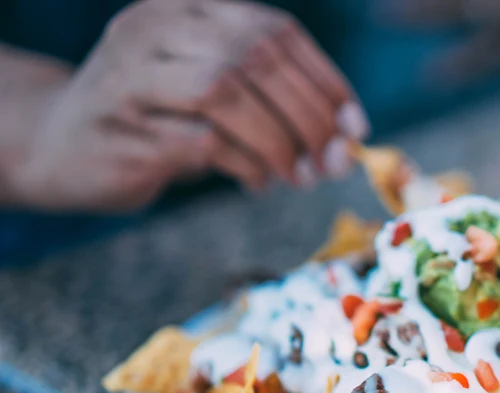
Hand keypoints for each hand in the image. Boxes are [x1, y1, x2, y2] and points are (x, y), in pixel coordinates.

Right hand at [13, 0, 367, 211]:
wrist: (59, 142)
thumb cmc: (156, 116)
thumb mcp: (211, 85)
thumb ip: (269, 95)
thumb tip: (343, 135)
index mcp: (188, 7)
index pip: (275, 30)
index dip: (325, 80)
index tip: (355, 127)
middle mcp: (155, 27)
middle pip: (255, 57)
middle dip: (309, 115)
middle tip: (331, 161)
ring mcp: (131, 74)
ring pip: (226, 91)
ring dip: (279, 141)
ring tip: (299, 176)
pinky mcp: (122, 127)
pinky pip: (201, 142)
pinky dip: (245, 165)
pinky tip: (257, 182)